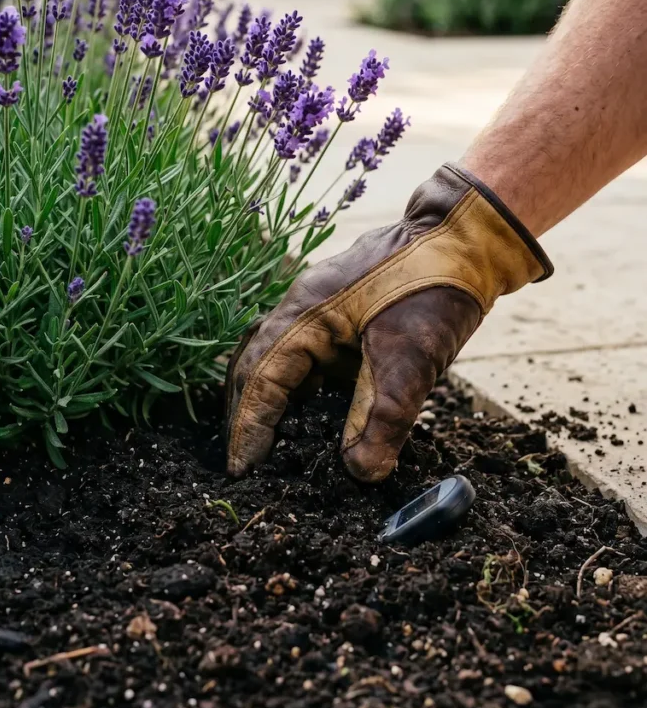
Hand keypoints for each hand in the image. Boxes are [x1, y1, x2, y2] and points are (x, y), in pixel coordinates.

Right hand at [226, 163, 551, 481]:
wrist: (465, 235)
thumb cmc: (435, 289)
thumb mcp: (411, 362)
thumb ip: (383, 420)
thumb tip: (361, 472)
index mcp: (307, 315)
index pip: (262, 378)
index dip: (250, 425)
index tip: (241, 469)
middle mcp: (302, 305)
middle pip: (255, 364)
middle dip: (248, 412)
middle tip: (247, 459)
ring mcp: (319, 301)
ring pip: (277, 354)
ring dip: (270, 396)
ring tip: (270, 439)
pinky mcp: (340, 305)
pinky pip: (304, 347)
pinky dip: (299, 381)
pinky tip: (312, 405)